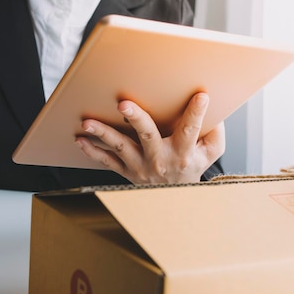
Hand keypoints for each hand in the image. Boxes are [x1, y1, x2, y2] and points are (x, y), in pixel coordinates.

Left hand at [75, 93, 224, 183]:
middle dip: (136, 119)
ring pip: (120, 148)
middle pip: (148, 136)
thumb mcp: (211, 151)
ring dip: (103, 134)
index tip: (200, 96)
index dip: (197, 113)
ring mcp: (141, 166)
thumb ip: (214, 130)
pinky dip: (92, 151)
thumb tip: (213, 105)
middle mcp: (160, 159)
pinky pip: (106, 161)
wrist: (177, 197)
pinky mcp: (126, 171)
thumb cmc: (193, 165)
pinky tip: (79, 139)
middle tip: (123, 104)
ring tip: (88, 122)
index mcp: (183, 152)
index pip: (191, 130)